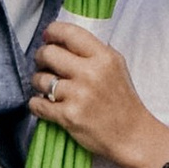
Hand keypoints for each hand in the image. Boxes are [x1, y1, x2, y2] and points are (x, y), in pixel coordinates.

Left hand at [29, 19, 168, 167]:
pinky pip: (37, 104)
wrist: (131, 135)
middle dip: (41, 58)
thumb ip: (92, 51)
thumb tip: (62, 39)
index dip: (52, 32)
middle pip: (48, 53)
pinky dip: (37, 104)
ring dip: (39, 83)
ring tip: (48, 88)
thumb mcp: (116, 67)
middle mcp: (90, 73)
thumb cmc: (122, 101)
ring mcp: (78, 95)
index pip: (69, 33)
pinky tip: (45, 104)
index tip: (47, 37)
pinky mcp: (68, 116)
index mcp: (104, 58)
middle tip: (44, 64)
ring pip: (39, 79)